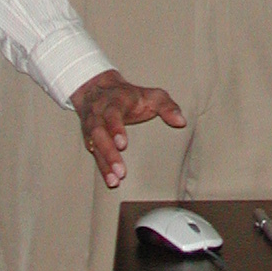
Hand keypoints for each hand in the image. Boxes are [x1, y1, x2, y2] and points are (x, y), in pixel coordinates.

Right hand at [70, 68, 184, 187]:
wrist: (97, 88)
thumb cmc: (131, 96)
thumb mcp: (152, 95)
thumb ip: (167, 106)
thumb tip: (181, 122)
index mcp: (114, 102)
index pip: (112, 114)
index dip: (115, 128)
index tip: (122, 145)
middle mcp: (99, 114)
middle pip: (99, 133)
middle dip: (109, 153)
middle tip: (121, 171)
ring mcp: (92, 126)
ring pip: (94, 145)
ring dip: (104, 164)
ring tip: (114, 182)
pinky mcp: (89, 138)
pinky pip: (94, 154)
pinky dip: (101, 168)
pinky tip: (111, 181)